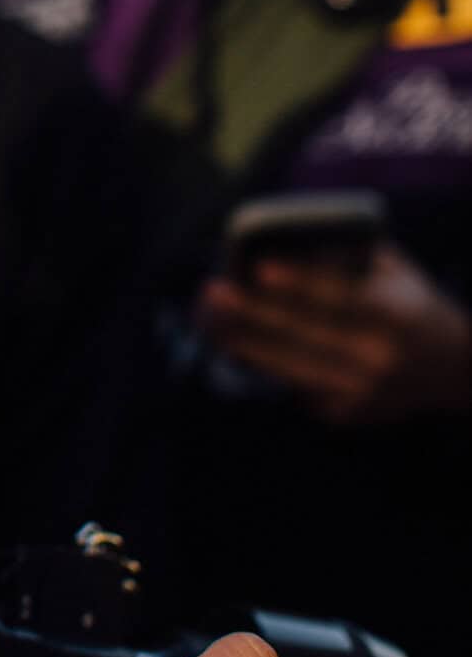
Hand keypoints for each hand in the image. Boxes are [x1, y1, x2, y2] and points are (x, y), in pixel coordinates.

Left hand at [196, 244, 471, 425]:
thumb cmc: (410, 303)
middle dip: (252, 313)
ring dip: (245, 343)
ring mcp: (364, 391)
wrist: (453, 369)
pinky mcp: (348, 414)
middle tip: (212, 293)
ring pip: (292, 366)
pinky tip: (236, 345)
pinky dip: (265, 365)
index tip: (258, 269)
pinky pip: (296, 386)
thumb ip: (349, 254)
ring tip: (210, 321)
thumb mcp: (394, 270)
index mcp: (396, 312)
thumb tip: (284, 241)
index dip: (298, 283)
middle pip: (305, 333)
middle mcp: (381, 356)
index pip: (339, 296)